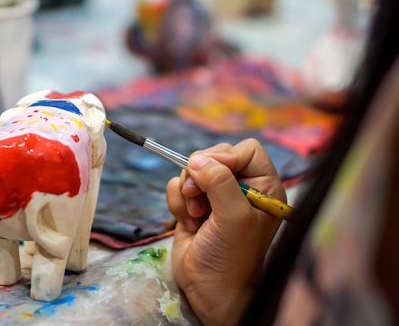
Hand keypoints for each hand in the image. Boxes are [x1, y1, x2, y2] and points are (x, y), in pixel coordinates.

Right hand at [166, 139, 285, 325]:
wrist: (210, 290)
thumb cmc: (232, 256)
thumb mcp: (234, 216)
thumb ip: (220, 181)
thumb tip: (197, 160)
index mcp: (263, 187)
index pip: (246, 150)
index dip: (227, 157)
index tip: (213, 174)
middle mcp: (241, 187)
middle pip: (216, 155)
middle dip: (201, 175)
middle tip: (197, 197)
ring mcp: (215, 196)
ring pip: (192, 170)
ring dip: (188, 192)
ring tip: (196, 216)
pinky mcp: (193, 205)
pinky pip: (177, 186)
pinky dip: (177, 203)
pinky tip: (188, 224)